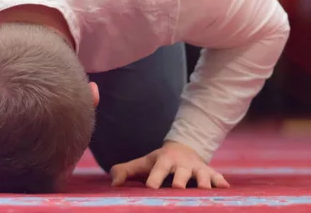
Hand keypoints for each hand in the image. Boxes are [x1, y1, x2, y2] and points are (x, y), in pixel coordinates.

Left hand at [110, 141, 229, 188]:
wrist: (183, 148)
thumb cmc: (158, 162)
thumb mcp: (142, 164)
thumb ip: (125, 171)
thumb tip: (113, 185)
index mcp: (164, 161)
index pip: (158, 170)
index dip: (154, 178)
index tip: (150, 188)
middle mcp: (182, 164)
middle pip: (182, 173)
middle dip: (181, 180)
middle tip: (179, 189)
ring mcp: (197, 168)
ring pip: (202, 176)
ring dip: (203, 182)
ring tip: (204, 190)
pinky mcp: (210, 172)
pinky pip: (217, 176)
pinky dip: (220, 181)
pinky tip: (225, 188)